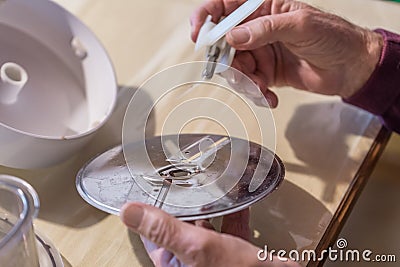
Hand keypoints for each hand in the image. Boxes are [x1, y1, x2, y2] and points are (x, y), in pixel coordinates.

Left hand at [120, 202, 299, 266]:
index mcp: (175, 263)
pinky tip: (238, 201)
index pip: (152, 235)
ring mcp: (215, 258)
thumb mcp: (197, 247)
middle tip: (177, 183)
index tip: (147, 191)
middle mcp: (192, 261)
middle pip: (180, 228)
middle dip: (180, 205)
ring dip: (207, 208)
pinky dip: (234, 214)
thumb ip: (164, 229)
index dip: (148, 212)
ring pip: (205, 228)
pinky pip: (231, 230)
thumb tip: (129, 212)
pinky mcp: (235, 255)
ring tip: (206, 187)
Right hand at [190, 0, 382, 106]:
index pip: (226, 6)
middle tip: (239, 72)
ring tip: (262, 87)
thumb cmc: (332, 36)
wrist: (351, 67)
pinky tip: (270, 97)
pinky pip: (250, 84)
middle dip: (227, 60)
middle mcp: (258, 29)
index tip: (199, 33)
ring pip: (236, 67)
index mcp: (264, 7)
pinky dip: (256, 94)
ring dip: (245, 81)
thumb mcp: (299, 25)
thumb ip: (264, 30)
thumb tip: (233, 37)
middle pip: (225, 43)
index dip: (208, 17)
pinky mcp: (267, 73)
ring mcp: (261, 52)